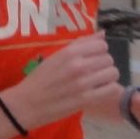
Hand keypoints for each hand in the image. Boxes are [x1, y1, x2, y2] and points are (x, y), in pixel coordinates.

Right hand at [2, 32, 119, 130]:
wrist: (27, 104)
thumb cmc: (39, 79)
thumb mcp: (55, 57)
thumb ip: (79, 44)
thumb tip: (102, 34)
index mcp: (68, 53)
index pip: (101, 45)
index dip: (98, 51)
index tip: (91, 58)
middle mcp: (78, 65)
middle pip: (108, 59)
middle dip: (103, 65)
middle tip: (93, 72)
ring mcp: (83, 83)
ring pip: (113, 73)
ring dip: (107, 77)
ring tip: (97, 82)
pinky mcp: (86, 99)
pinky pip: (112, 89)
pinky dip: (108, 90)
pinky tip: (99, 91)